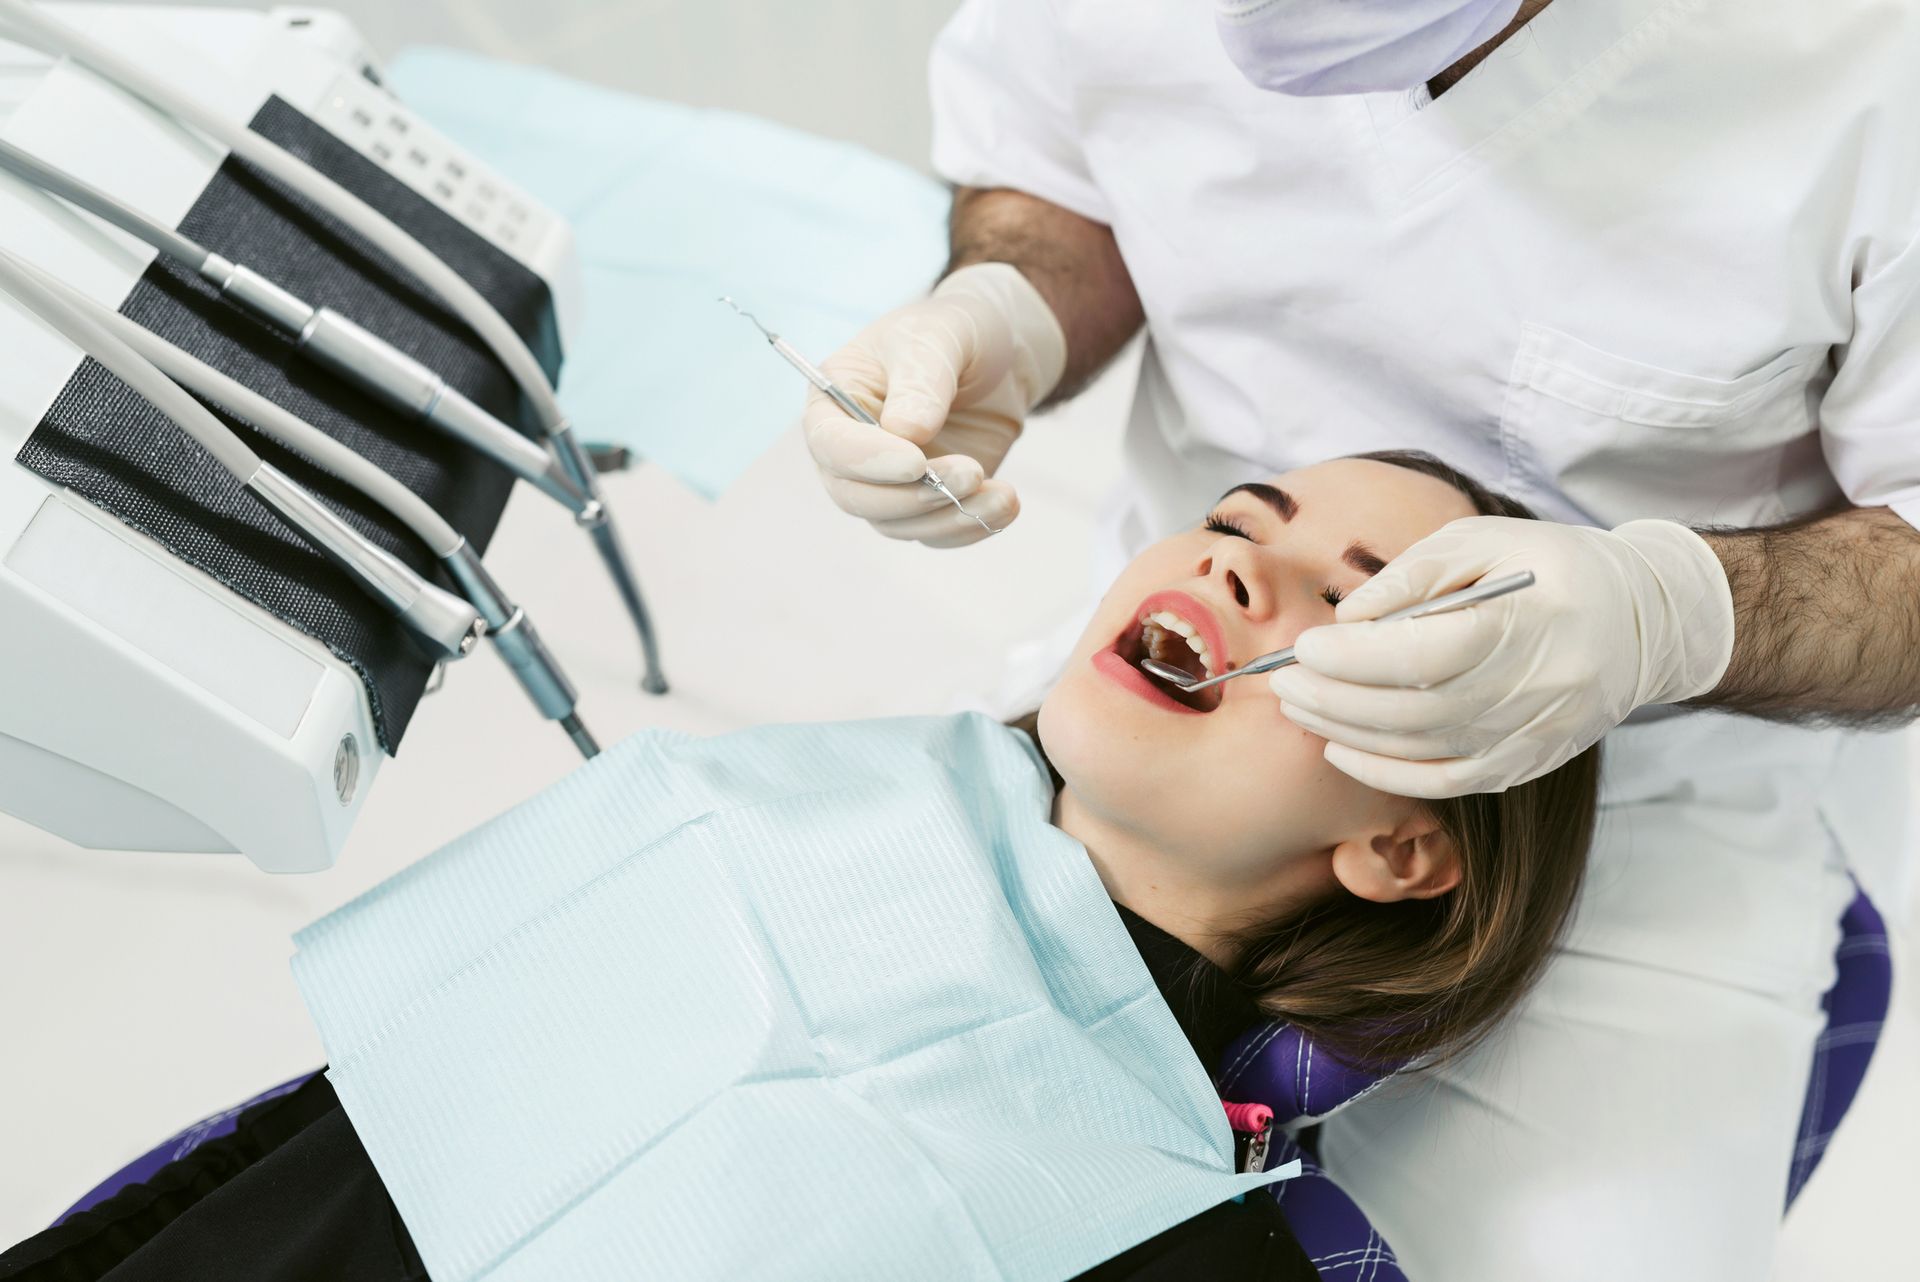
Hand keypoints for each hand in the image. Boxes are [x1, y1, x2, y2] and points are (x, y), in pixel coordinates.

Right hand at [803, 263, 1066, 546]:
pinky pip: (935, 532)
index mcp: (834, 401)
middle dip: (912, 497)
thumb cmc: (956, 332)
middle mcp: (850, 450)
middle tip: (970, 473)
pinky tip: (1005, 504)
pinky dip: (970, 526)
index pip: (830, 444)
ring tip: (1003, 494)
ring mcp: (886, 482)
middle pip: (856, 497)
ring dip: (948, 517)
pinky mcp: (925, 502)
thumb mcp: (941, 336)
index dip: (867, 460)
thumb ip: (922, 380)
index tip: (917, 461)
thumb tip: (906, 433)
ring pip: (898, 524)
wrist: (998, 356)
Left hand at [1267, 517, 1736, 796]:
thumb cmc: (1552, 567)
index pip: (1428, 654)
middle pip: (1413, 710)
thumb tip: (1346, 620)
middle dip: (1334, 698)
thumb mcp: (1484, 541)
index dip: (1356, 657)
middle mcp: (1533, 690)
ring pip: (1420, 750)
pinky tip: (1340, 748)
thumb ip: (1411, 577)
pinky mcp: (1525, 764)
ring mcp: (1530, 736)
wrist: (1645, 622)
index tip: (1304, 644)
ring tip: (1296, 705)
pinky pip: (1443, 783)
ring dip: (1345, 732)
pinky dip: (1383, 773)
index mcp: (1527, 624)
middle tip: (1281, 680)